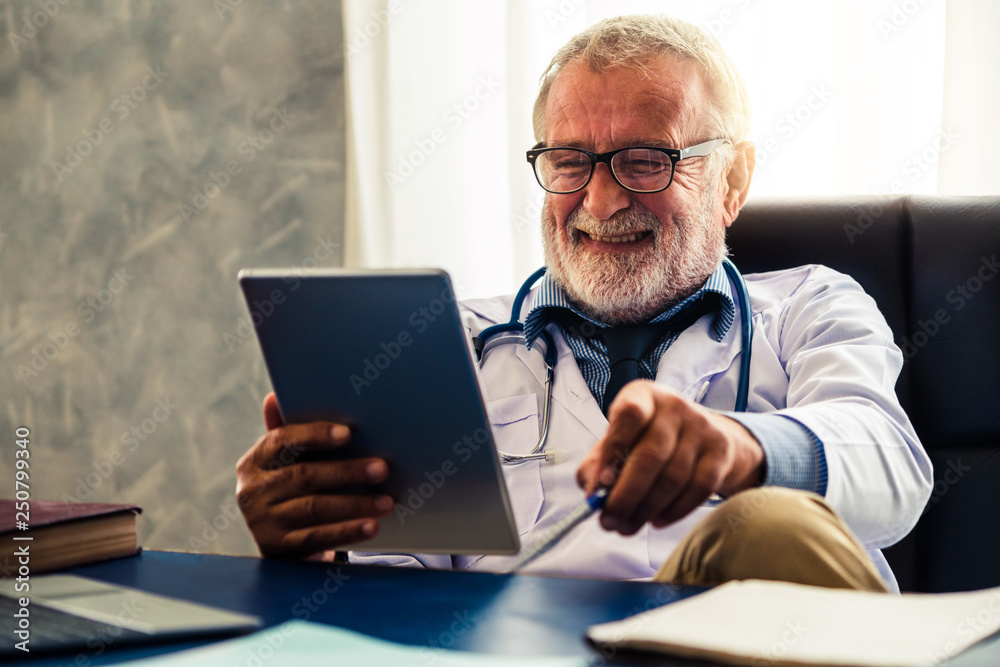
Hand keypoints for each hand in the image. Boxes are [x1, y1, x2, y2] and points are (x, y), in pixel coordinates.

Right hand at [235, 392, 393, 558]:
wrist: (281, 545)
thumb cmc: (291, 491)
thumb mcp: (286, 463)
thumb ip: (288, 433)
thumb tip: (274, 396)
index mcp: (255, 461)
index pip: (282, 440)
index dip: (315, 435)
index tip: (349, 434)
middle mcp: (252, 491)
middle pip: (305, 476)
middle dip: (347, 472)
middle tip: (383, 468)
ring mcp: (263, 522)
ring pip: (315, 508)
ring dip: (355, 504)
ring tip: (386, 501)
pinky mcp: (278, 549)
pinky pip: (318, 537)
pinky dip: (347, 531)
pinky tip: (371, 526)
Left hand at [576, 380, 763, 534]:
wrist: (700, 433)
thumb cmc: (646, 437)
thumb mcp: (618, 440)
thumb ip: (597, 463)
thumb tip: (592, 491)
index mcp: (642, 395)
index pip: (628, 416)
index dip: (612, 451)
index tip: (599, 486)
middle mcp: (674, 405)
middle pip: (651, 456)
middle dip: (626, 496)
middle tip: (609, 522)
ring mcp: (701, 426)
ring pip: (673, 478)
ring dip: (646, 509)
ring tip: (628, 526)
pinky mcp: (721, 448)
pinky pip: (699, 488)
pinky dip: (675, 511)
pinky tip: (656, 520)